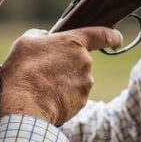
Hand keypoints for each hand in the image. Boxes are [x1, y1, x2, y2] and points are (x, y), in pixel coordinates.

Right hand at [0, 27, 122, 125]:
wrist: (25, 107)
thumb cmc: (23, 71)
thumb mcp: (25, 42)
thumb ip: (40, 35)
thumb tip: (46, 37)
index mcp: (74, 43)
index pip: (102, 34)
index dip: (112, 36)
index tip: (116, 39)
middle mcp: (85, 62)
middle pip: (80, 60)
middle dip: (66, 64)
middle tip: (45, 70)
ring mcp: (85, 84)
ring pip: (76, 79)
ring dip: (63, 81)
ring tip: (42, 86)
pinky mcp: (81, 102)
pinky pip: (73, 96)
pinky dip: (62, 97)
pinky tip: (47, 98)